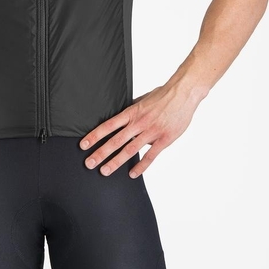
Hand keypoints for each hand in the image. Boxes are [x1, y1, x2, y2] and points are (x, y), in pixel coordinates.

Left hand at [79, 82, 200, 177]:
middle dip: (101, 153)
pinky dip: (141, 166)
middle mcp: (139, 123)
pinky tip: (132, 174)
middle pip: (115, 140)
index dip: (95, 136)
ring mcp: (151, 132)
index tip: (84, 145)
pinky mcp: (164, 139)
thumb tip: (120, 115)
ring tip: (105, 171)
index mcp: (132, 112)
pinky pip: (151, 156)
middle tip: (89, 163)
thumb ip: (132, 110)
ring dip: (116, 161)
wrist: (183, 94)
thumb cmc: (163, 95)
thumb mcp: (143, 99)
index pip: (108, 126)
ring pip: (130, 150)